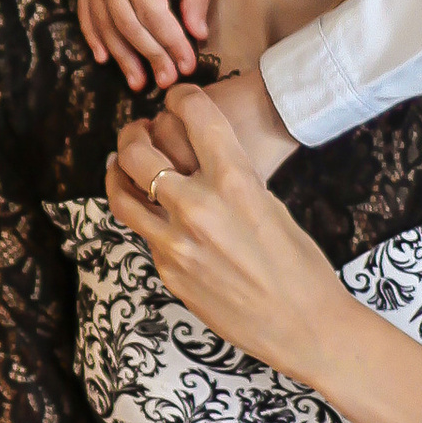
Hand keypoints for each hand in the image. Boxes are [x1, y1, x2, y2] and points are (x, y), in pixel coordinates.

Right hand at [77, 0, 209, 90]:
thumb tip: (196, 33)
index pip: (154, 15)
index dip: (172, 43)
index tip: (188, 65)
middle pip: (128, 24)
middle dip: (150, 56)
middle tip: (167, 81)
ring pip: (105, 23)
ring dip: (122, 55)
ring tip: (138, 82)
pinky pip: (86, 10)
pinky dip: (94, 36)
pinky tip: (104, 57)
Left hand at [107, 84, 346, 388]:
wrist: (304, 325)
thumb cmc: (299, 263)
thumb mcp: (269, 203)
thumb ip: (230, 177)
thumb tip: (199, 159)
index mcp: (234, 180)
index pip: (192, 113)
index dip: (180, 97)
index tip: (177, 98)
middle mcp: (198, 207)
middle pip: (137, 151)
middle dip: (132, 133)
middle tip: (136, 130)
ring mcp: (176, 243)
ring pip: (120, 193)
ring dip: (117, 172)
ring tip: (121, 164)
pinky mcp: (167, 271)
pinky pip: (143, 233)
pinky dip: (144, 217)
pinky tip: (153, 214)